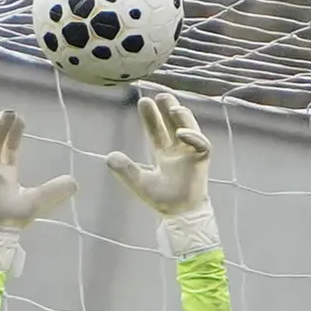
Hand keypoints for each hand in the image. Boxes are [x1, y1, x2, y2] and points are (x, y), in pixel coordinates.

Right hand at [0, 110, 76, 231]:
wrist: (1, 228)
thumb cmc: (17, 216)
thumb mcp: (40, 199)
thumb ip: (55, 190)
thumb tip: (75, 182)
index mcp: (7, 172)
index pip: (10, 146)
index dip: (14, 132)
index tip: (20, 119)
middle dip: (1, 126)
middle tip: (8, 111)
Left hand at [106, 88, 218, 254]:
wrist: (180, 215)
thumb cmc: (163, 200)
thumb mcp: (140, 184)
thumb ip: (126, 171)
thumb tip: (108, 157)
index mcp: (165, 153)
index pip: (157, 130)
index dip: (151, 117)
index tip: (144, 101)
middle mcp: (178, 149)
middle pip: (174, 123)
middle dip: (168, 108)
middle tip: (161, 94)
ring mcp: (191, 154)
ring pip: (190, 128)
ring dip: (182, 117)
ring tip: (172, 107)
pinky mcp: (201, 161)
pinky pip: (201, 144)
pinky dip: (192, 137)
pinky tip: (180, 133)